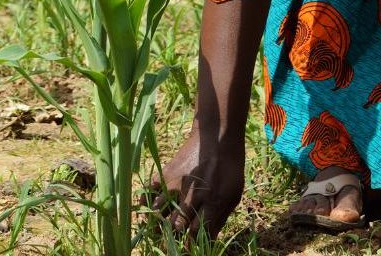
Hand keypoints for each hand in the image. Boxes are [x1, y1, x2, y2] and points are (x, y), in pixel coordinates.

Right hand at [150, 123, 244, 239]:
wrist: (216, 135)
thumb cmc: (229, 165)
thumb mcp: (234, 192)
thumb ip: (221, 216)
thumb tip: (210, 238)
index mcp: (213, 202)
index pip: (196, 232)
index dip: (190, 244)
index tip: (188, 247)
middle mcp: (192, 195)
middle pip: (176, 226)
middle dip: (173, 237)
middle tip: (172, 241)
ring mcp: (177, 184)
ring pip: (160, 212)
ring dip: (158, 224)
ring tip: (157, 231)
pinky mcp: (167, 173)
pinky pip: (150, 191)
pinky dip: (146, 202)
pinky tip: (149, 210)